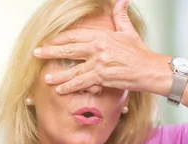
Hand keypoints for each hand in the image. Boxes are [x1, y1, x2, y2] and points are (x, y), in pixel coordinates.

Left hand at [33, 0, 164, 93]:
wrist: (151, 70)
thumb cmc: (141, 54)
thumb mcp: (129, 32)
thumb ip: (121, 16)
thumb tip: (122, 0)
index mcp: (102, 37)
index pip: (76, 36)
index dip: (60, 39)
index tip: (50, 41)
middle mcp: (98, 49)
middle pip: (69, 50)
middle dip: (51, 52)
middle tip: (36, 53)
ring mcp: (100, 64)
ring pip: (73, 69)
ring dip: (58, 74)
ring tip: (46, 78)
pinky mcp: (103, 77)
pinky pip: (83, 82)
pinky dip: (70, 87)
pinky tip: (60, 90)